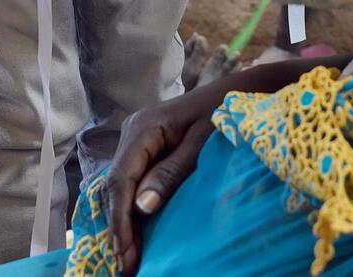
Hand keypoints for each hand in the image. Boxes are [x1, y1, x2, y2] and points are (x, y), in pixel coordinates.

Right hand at [106, 95, 220, 274]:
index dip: (120, 217)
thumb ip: (170, 174)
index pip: (122, 178)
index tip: (125, 250)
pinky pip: (131, 182)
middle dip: (119, 225)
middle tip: (126, 264)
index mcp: (144, 128)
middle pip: (115, 184)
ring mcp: (137, 141)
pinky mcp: (146, 150)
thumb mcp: (201, 145)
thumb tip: (141, 208)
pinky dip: (130, 209)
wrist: (237, 92)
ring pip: (119, 186)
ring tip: (128, 257)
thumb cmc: (222, 114)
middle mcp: (133, 133)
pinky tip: (134, 233)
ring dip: (122, 221)